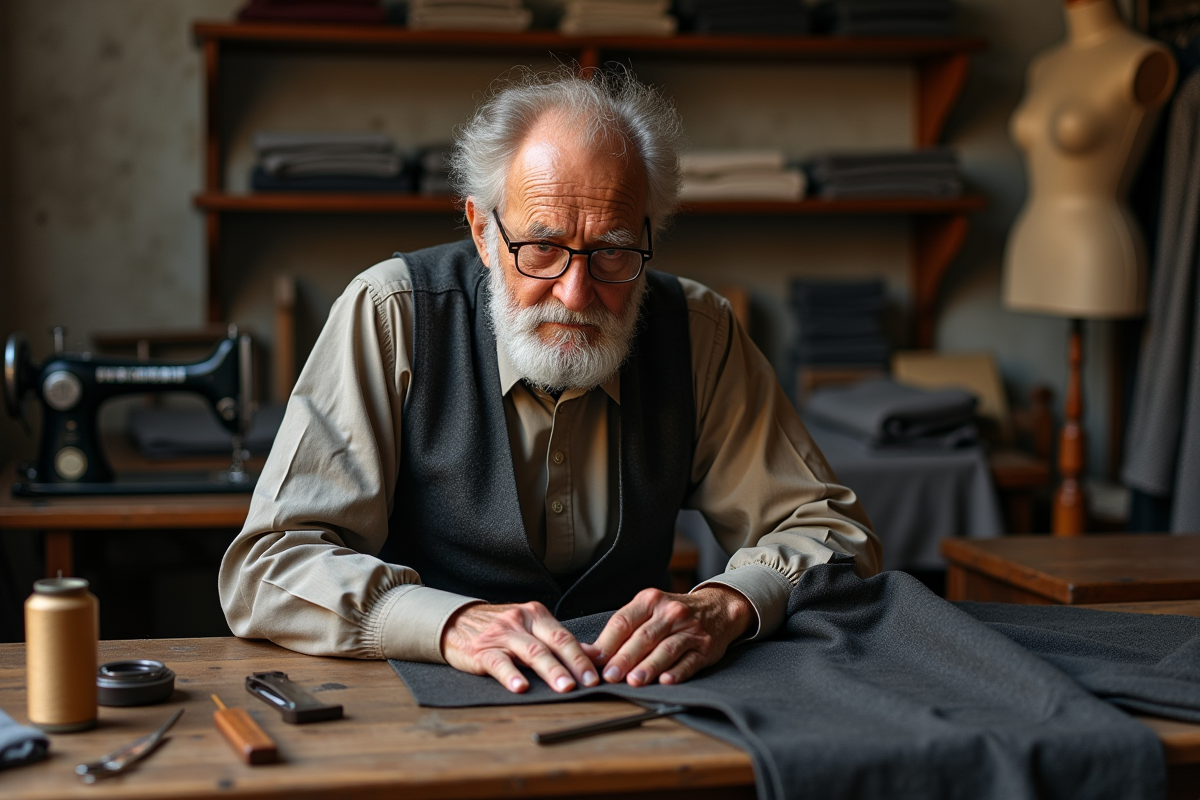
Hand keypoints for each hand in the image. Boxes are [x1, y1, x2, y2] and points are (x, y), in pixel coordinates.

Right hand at [440, 602, 599, 693]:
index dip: (583, 656)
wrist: (456, 623)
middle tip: (587, 682)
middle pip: (553, 642)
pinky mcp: (482, 650)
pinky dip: (511, 675)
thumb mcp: (530, 629)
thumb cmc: (499, 629)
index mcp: (536, 615)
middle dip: (574, 664)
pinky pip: (499, 662)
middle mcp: (521, 621)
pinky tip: (520, 687)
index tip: (597, 675)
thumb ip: (558, 640)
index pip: (565, 636)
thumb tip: (593, 655)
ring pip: (531, 652)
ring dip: (551, 671)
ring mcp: (501, 634)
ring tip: (564, 687)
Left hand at [582, 586, 754, 687]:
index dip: (607, 643)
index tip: (593, 661)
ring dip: (648, 666)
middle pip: (643, 637)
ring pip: (666, 649)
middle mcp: (670, 613)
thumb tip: (588, 652)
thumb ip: (621, 629)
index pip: (623, 622)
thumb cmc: (672, 614)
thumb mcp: (648, 610)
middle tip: (610, 676)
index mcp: (650, 601)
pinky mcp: (705, 648)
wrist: (718, 608)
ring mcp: (689, 630)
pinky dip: (678, 671)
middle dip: (624, 658)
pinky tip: (666, 681)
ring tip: (634, 681)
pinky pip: (690, 660)